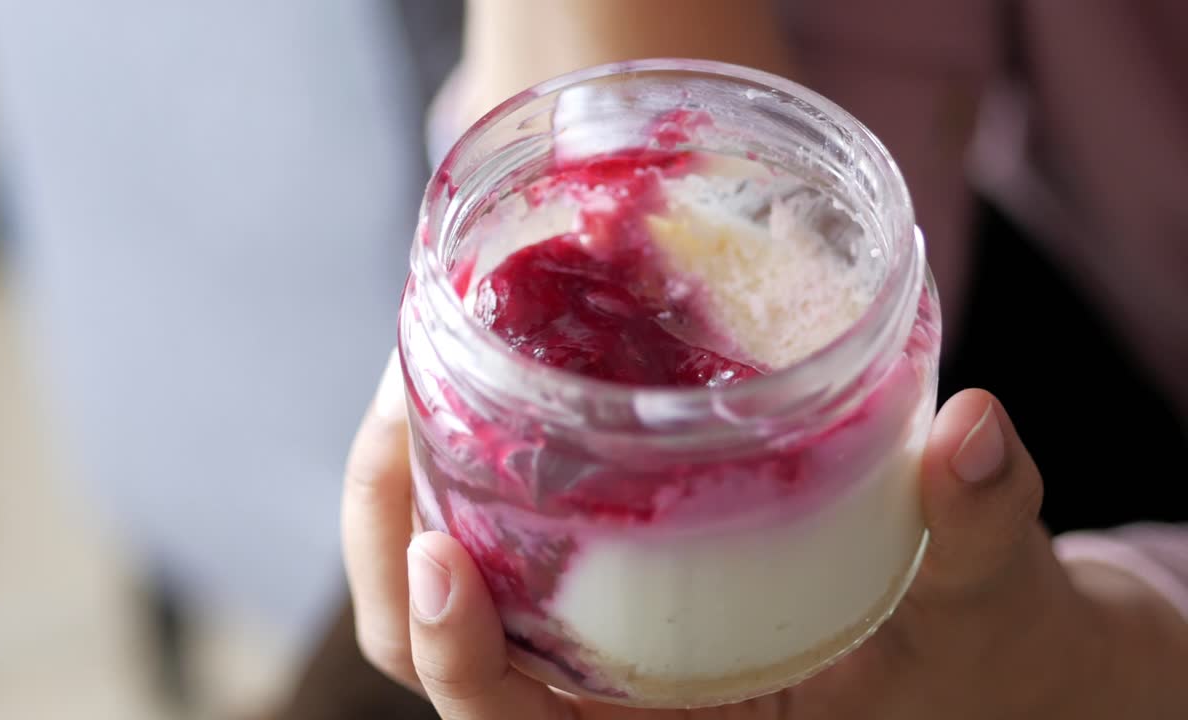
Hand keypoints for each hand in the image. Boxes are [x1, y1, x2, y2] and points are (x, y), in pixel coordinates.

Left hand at [343, 354, 1187, 718]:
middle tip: (398, 403)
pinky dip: (459, 461)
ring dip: (403, 487)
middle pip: (433, 653)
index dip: (462, 665)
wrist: (987, 645)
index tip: (444, 560)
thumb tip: (977, 429)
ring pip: (440, 588)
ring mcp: (600, 633)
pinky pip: (494, 533)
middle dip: (391, 537)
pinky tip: (480, 372)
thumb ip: (979, 525)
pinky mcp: (611, 575)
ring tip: (415, 363)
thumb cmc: (981, 651)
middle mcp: (616, 695)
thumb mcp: (986, 598)